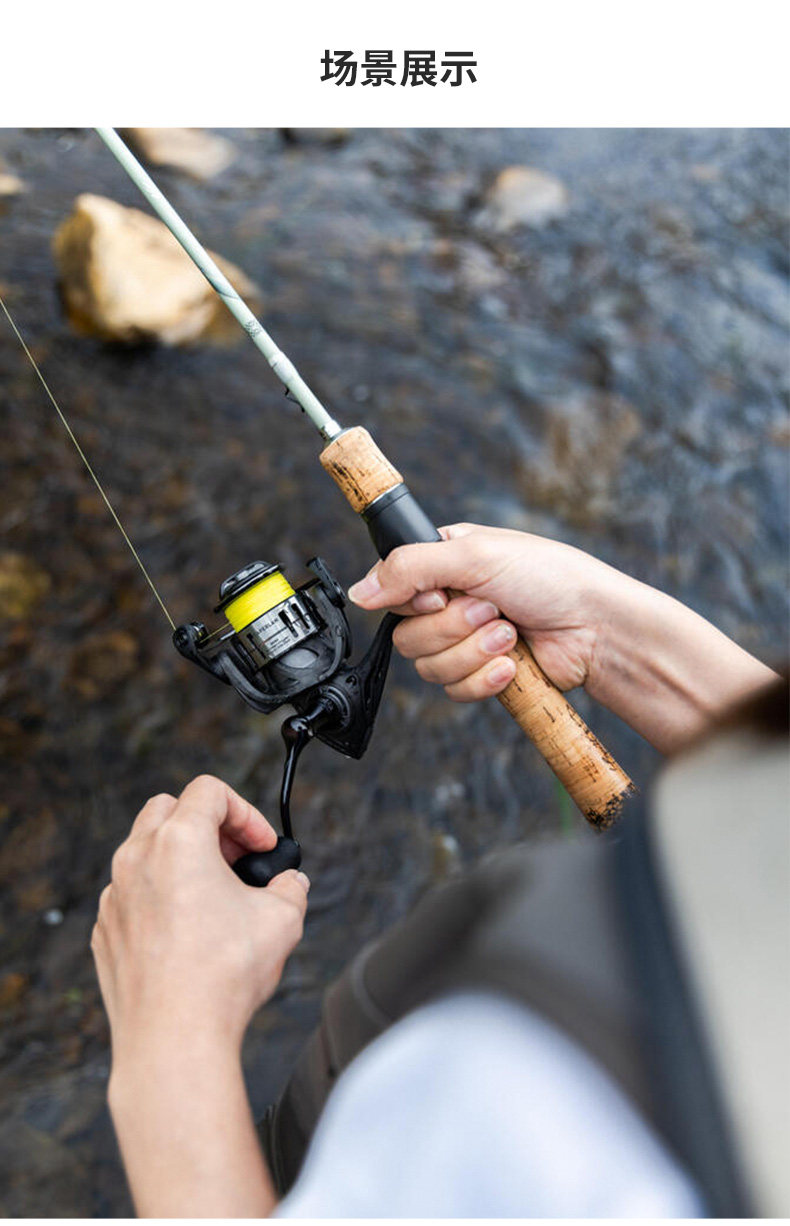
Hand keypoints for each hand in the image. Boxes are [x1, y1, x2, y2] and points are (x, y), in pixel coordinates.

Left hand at [92, 775, 309, 1063]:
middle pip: (168, 808)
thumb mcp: (283, 919)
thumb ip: (291, 887)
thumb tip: (290, 884)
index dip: (246, 812)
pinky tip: (188, 932)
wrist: (175, 1039)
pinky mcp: (106, 931)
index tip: (260, 845)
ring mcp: (115, 896)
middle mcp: (137, 860)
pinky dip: (158, 897)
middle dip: (207, 826)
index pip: (210, 791)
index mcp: (178, 842)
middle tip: (236, 860)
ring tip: (215, 897)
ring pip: (144, 852)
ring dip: (181, 861)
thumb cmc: (221, 978)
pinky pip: (131, 895)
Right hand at [347, 523, 776, 752]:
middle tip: (492, 610)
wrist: (597, 629)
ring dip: (473, 653)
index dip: (415, 601)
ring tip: (509, 634)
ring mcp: (465, 641)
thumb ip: (409, 568)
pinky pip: (455, 690)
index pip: (391, 590)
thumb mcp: (475, 555)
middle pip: (407, 636)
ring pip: (429, 667)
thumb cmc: (550, 578)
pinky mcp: (482, 675)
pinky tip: (513, 664)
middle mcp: (449, 601)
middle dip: (454, 629)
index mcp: (443, 562)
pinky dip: (485, 679)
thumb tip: (357, 592)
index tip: (443, 595)